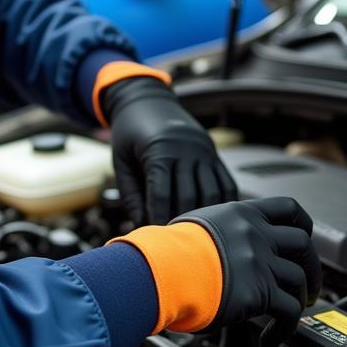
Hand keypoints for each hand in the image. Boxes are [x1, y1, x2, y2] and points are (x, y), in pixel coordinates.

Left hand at [103, 76, 236, 225]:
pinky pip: (226, 183)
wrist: (147, 101)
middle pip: (189, 196)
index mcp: (160, 150)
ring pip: (212, 192)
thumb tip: (141, 225)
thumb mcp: (121, 159)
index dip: (157, 218)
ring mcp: (205, 151)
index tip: (154, 239)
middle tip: (173, 245)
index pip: (161, 194)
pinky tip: (214, 222)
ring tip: (193, 237)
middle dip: (180, 222)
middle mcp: (187, 150)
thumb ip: (130, 192)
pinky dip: (222, 204)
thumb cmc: (129, 133)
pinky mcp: (214, 154)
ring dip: (204, 217)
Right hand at [173, 197, 320, 342]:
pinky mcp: (260, 293)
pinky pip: (289, 312)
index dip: (303, 225)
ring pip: (299, 280)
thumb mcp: (193, 226)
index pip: (288, 209)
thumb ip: (217, 232)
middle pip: (303, 245)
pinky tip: (271, 338)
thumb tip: (214, 244)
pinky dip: (285, 329)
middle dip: (312, 267)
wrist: (161, 270)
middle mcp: (255, 235)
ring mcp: (260, 263)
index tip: (304, 238)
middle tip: (308, 284)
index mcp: (241, 215)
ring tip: (289, 314)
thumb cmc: (166, 252)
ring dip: (300, 299)